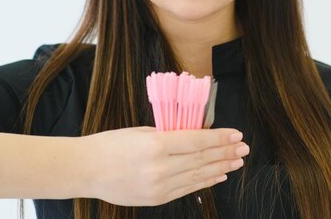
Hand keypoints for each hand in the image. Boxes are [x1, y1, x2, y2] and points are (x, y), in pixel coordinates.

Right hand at [79, 126, 248, 205]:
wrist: (86, 170)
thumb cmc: (111, 144)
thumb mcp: (142, 131)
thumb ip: (170, 135)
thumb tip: (196, 137)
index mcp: (156, 144)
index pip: (198, 141)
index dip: (220, 138)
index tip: (236, 134)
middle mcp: (160, 167)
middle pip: (202, 159)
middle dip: (226, 153)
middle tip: (244, 148)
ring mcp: (159, 186)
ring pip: (198, 176)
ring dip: (221, 168)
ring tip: (237, 161)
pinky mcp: (156, 199)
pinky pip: (187, 189)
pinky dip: (205, 182)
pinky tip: (219, 176)